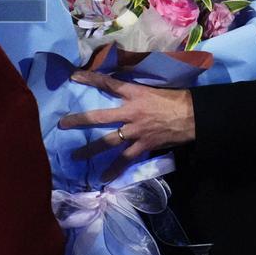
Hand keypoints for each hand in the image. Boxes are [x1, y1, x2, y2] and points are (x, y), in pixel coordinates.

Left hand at [59, 70, 195, 180]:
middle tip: (62, 124)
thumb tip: (120, 76)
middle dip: (80, 120)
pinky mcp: (143, 146)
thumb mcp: (153, 85)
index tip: (74, 77)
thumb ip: (134, 86)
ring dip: (90, 149)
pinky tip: (103, 178)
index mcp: (134, 93)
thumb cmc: (176, 97)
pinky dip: (114, 169)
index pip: (108, 83)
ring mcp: (136, 131)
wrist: (193, 116)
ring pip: (108, 141)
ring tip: (75, 156)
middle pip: (100, 116)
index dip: (90, 78)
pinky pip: (125, 160)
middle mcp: (131, 112)